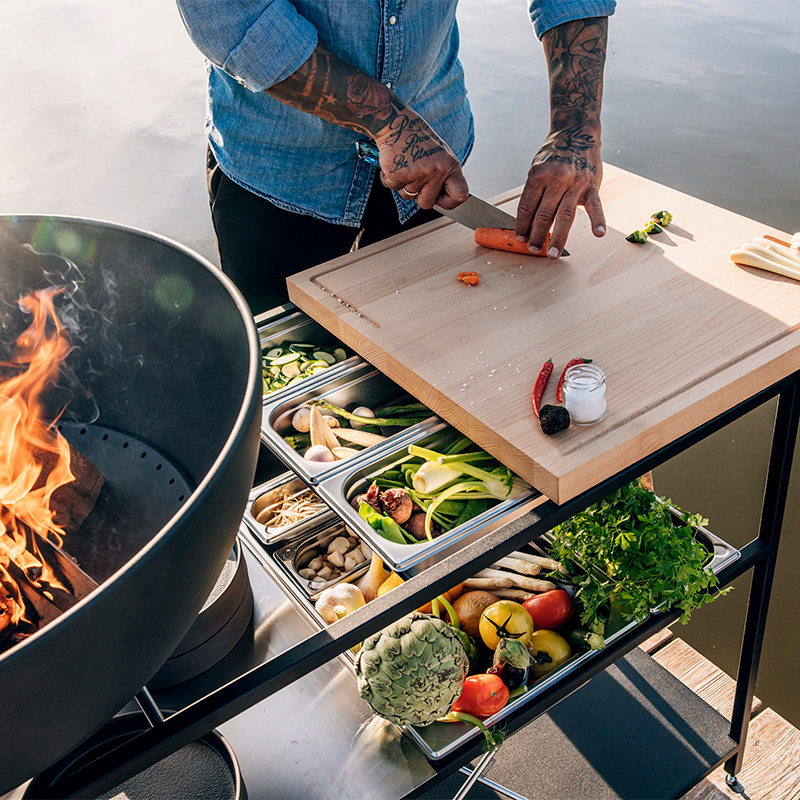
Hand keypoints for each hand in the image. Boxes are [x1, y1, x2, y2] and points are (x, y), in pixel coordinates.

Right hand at [374, 110, 468, 209]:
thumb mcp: (440, 155)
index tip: (439, 198)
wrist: (397, 122)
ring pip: (408, 196)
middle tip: (414, 175)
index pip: (460, 195)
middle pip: (427, 203)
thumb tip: (443, 200)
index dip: (449, 202)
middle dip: (417, 195)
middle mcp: (438, 170)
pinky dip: (389, 179)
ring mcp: (419, 173)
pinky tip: (394, 164)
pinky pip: (392, 188)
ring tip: (405, 165)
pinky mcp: (399, 174)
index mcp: (451, 165)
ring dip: (402, 185)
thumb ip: (444, 177)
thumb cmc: (418, 140)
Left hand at [514, 130, 605, 256]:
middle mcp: (557, 178)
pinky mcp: (592, 185)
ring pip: (566, 215)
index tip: (520, 238)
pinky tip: (598, 234)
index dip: (522, 225)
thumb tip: (527, 223)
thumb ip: (534, 194)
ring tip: (553, 254)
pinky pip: (596, 205)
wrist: (577, 133)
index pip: (527, 206)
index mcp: (538, 175)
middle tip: (533, 250)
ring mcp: (576, 182)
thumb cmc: (553, 157)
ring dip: (559, 237)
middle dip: (537, 235)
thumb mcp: (537, 170)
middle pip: (545, 213)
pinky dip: (598, 220)